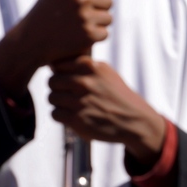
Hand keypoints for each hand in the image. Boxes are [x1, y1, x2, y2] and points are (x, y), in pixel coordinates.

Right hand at [0, 0, 110, 97]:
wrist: (31, 41)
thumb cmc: (46, 14)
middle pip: (108, 1)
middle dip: (99, 9)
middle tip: (83, 16)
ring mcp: (84, 16)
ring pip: (108, 18)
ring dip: (98, 24)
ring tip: (78, 26)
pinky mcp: (89, 34)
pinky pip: (104, 33)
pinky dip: (95, 37)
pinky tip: (79, 37)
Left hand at [48, 57, 165, 165]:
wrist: (135, 121)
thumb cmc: (118, 96)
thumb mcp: (106, 73)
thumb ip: (83, 67)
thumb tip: (53, 65)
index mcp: (91, 66)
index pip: (58, 65)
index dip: (62, 74)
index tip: (72, 81)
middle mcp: (84, 81)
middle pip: (52, 81)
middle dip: (59, 89)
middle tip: (72, 96)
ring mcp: (79, 100)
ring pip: (51, 98)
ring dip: (60, 103)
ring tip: (76, 107)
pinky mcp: (75, 118)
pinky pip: (54, 113)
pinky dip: (63, 117)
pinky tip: (76, 116)